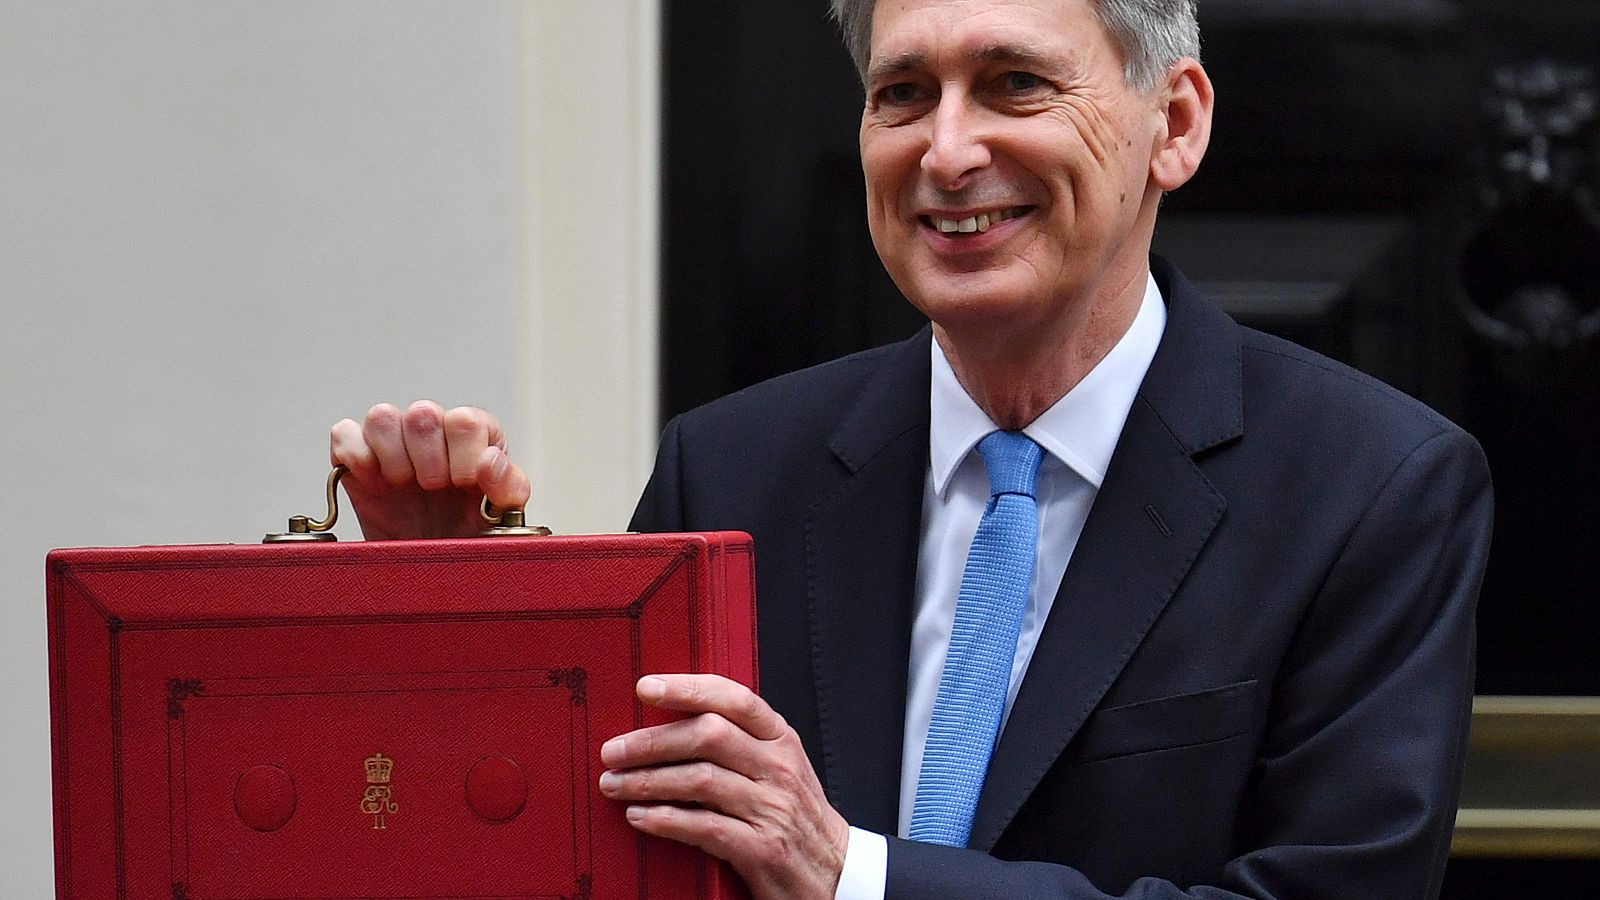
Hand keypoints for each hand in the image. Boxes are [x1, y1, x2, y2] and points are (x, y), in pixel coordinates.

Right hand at [329, 401, 529, 539]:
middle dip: (429, 462)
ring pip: (382, 416)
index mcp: (473, 433)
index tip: (462, 486)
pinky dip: (356, 458)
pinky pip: (343, 434)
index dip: (463, 457)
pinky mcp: (355, 455)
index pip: (465, 420)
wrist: (430, 566)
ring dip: (394, 459)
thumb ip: (509, 487)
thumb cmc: (468, 533)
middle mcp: (432, 428)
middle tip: (433, 490)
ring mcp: (392, 439)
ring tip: (404, 486)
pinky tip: (375, 483)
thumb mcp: (500, 516)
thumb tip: (489, 459)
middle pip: (422, 413)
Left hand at [599, 674, 849, 899]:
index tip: (646, 687)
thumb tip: (671, 722)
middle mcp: (778, 767)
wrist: (836, 872)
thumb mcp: (778, 767)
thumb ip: (738, 742)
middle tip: (613, 750)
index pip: (732, 698)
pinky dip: (664, 819)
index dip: (687, 688)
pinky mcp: (762, 848)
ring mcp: (772, 807)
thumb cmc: (794, 816)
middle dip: (652, 741)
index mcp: (780, 739)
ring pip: (699, 780)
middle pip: (707, 736)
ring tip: (614, 784)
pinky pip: (703, 826)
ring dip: (647, 781)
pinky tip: (639, 816)